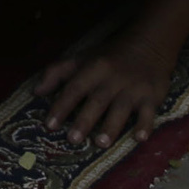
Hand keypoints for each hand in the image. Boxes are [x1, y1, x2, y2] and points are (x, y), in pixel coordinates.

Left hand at [33, 30, 179, 148]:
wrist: (149, 44)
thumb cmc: (109, 56)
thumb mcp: (81, 58)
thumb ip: (57, 73)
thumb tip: (36, 92)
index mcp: (93, 69)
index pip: (74, 88)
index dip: (61, 106)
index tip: (49, 125)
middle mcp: (112, 79)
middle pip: (97, 101)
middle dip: (84, 120)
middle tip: (73, 140)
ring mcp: (133, 88)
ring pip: (121, 108)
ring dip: (111, 126)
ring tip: (100, 143)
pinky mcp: (152, 96)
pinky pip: (149, 112)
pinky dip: (145, 125)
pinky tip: (139, 138)